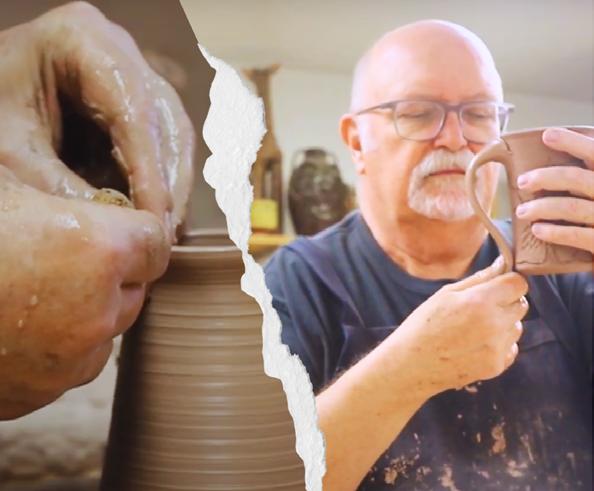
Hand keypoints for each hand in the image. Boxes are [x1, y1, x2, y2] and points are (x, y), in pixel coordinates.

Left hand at [0, 2, 194, 240]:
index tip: (157, 221)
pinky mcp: (133, 99)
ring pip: (170, 132)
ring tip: (166, 229)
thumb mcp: (14, 156)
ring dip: (170, 184)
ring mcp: (130, 73)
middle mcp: (118, 50)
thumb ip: (68, 192)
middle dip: (168, 182)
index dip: (150, 171)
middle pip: (164, 120)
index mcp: (81, 40)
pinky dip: (160, 180)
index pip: (132, 112)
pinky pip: (160, 142)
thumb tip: (130, 231)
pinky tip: (156, 212)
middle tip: (167, 232)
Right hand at [0, 169, 169, 418]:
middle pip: (136, 289)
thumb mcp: (5, 184)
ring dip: (87, 313)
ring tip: (34, 292)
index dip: (137, 232)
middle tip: (67, 256)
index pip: (157, 243)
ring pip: (107, 330)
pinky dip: (57, 347)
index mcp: (98, 251)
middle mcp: (98, 312)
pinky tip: (14, 326)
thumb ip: (54, 187)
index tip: (120, 227)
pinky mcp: (41, 394)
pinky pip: (71, 364)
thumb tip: (83, 191)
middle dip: (113, 273)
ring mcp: (71, 361)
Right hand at [397, 257, 528, 394]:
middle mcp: (494, 325)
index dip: (508, 282)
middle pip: (521, 304)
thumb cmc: (422, 325)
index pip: (518, 284)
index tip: (498, 285)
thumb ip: (478, 279)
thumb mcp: (444, 294)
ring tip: (475, 328)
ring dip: (503, 324)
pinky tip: (475, 344)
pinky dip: (499, 344)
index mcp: (480, 302)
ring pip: (517, 327)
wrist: (410, 365)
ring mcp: (497, 348)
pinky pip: (511, 347)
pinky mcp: (497, 366)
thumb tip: (502, 265)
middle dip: (506, 302)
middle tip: (482, 307)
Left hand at [515, 127, 593, 253]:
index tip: (547, 135)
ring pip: (571, 207)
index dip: (573, 142)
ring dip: (541, 207)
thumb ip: (584, 176)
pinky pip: (577, 235)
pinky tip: (537, 230)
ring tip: (522, 212)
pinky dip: (554, 231)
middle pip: (577, 178)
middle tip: (522, 182)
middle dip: (545, 177)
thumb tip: (551, 150)